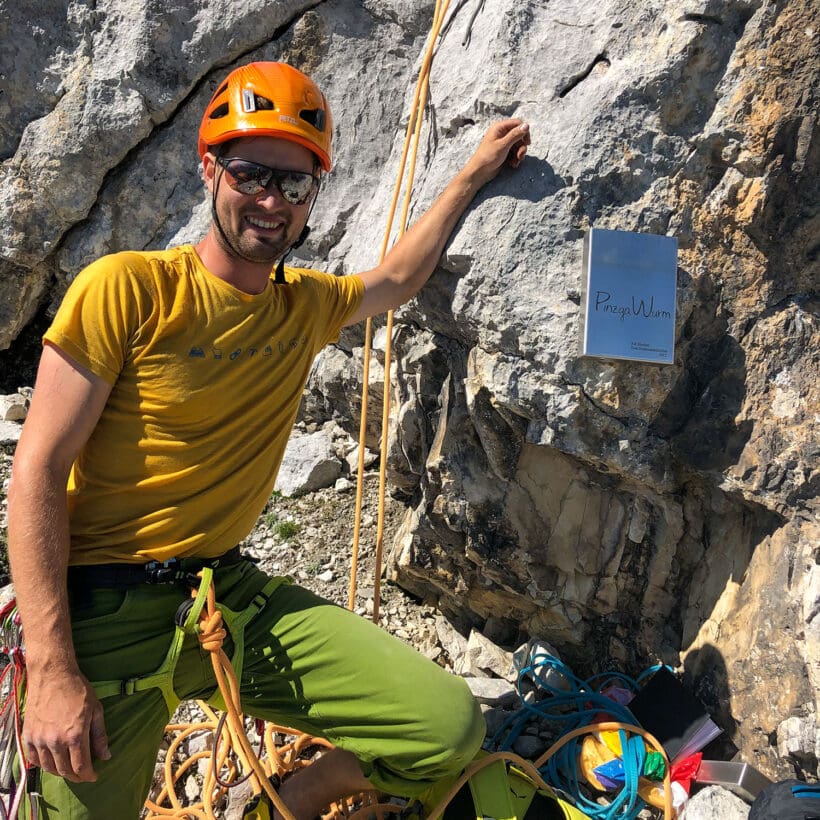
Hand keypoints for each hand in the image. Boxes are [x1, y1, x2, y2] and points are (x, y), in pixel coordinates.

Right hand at [23, 667, 110, 781]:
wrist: (54, 676)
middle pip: (65, 770)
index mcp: (75, 735)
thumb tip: (106, 756)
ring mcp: (40, 739)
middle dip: (76, 776)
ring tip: (69, 769)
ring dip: (60, 772)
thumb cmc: (78, 690)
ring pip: (49, 768)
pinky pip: (34, 759)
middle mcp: (55, 741)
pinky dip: (44, 765)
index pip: (81, 766)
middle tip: (83, 774)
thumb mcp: (96, 710)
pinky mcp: (28, 736)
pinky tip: (52, 762)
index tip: (93, 776)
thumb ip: (100, 735)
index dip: (88, 775)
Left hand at [464, 118, 530, 186]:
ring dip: (519, 154)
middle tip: (520, 155)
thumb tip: (526, 125)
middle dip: (521, 146)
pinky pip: (515, 152)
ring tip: (516, 161)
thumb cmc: (488, 157)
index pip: (518, 124)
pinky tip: (513, 164)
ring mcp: (503, 143)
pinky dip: (516, 158)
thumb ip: (515, 135)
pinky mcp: (504, 151)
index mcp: (499, 127)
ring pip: (518, 145)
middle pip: (519, 135)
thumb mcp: (503, 145)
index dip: (524, 132)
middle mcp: (502, 133)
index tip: (527, 143)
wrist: (479, 172)